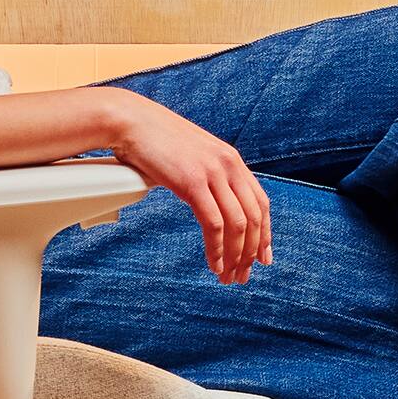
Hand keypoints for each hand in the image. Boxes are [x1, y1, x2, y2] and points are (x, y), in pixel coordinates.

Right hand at [95, 89, 271, 283]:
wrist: (132, 121)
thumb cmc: (156, 141)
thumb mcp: (193, 157)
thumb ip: (208, 176)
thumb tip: (212, 202)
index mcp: (232, 160)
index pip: (261, 202)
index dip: (265, 234)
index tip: (263, 258)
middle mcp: (229, 165)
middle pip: (254, 217)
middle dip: (251, 252)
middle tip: (243, 276)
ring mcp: (212, 172)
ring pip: (238, 224)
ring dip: (236, 256)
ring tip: (228, 277)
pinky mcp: (192, 182)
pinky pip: (213, 223)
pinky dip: (217, 249)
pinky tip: (214, 264)